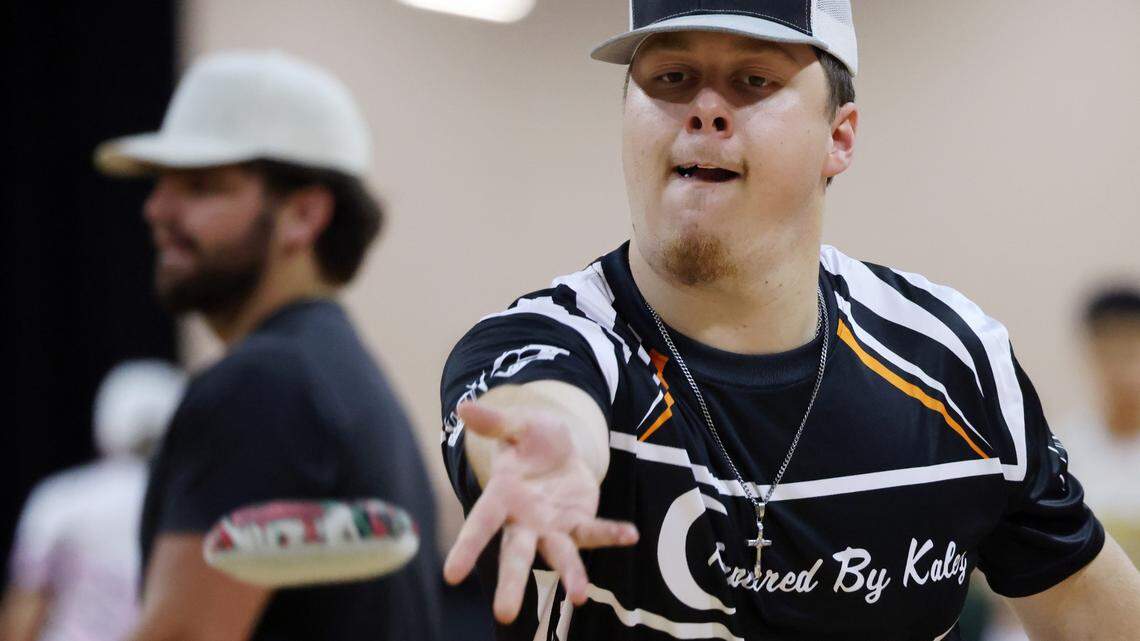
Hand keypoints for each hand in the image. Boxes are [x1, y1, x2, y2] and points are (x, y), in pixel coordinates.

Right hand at [443, 400, 638, 623]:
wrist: (558, 446)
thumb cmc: (529, 438)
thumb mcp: (517, 424)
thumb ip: (495, 422)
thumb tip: (463, 407)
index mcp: (501, 497)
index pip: (480, 525)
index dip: (467, 548)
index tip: (451, 575)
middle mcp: (523, 520)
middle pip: (516, 555)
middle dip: (512, 584)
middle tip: (503, 616)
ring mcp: (552, 527)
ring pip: (558, 556)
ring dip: (569, 575)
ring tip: (578, 597)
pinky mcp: (578, 523)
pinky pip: (594, 532)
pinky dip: (610, 534)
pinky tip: (630, 534)